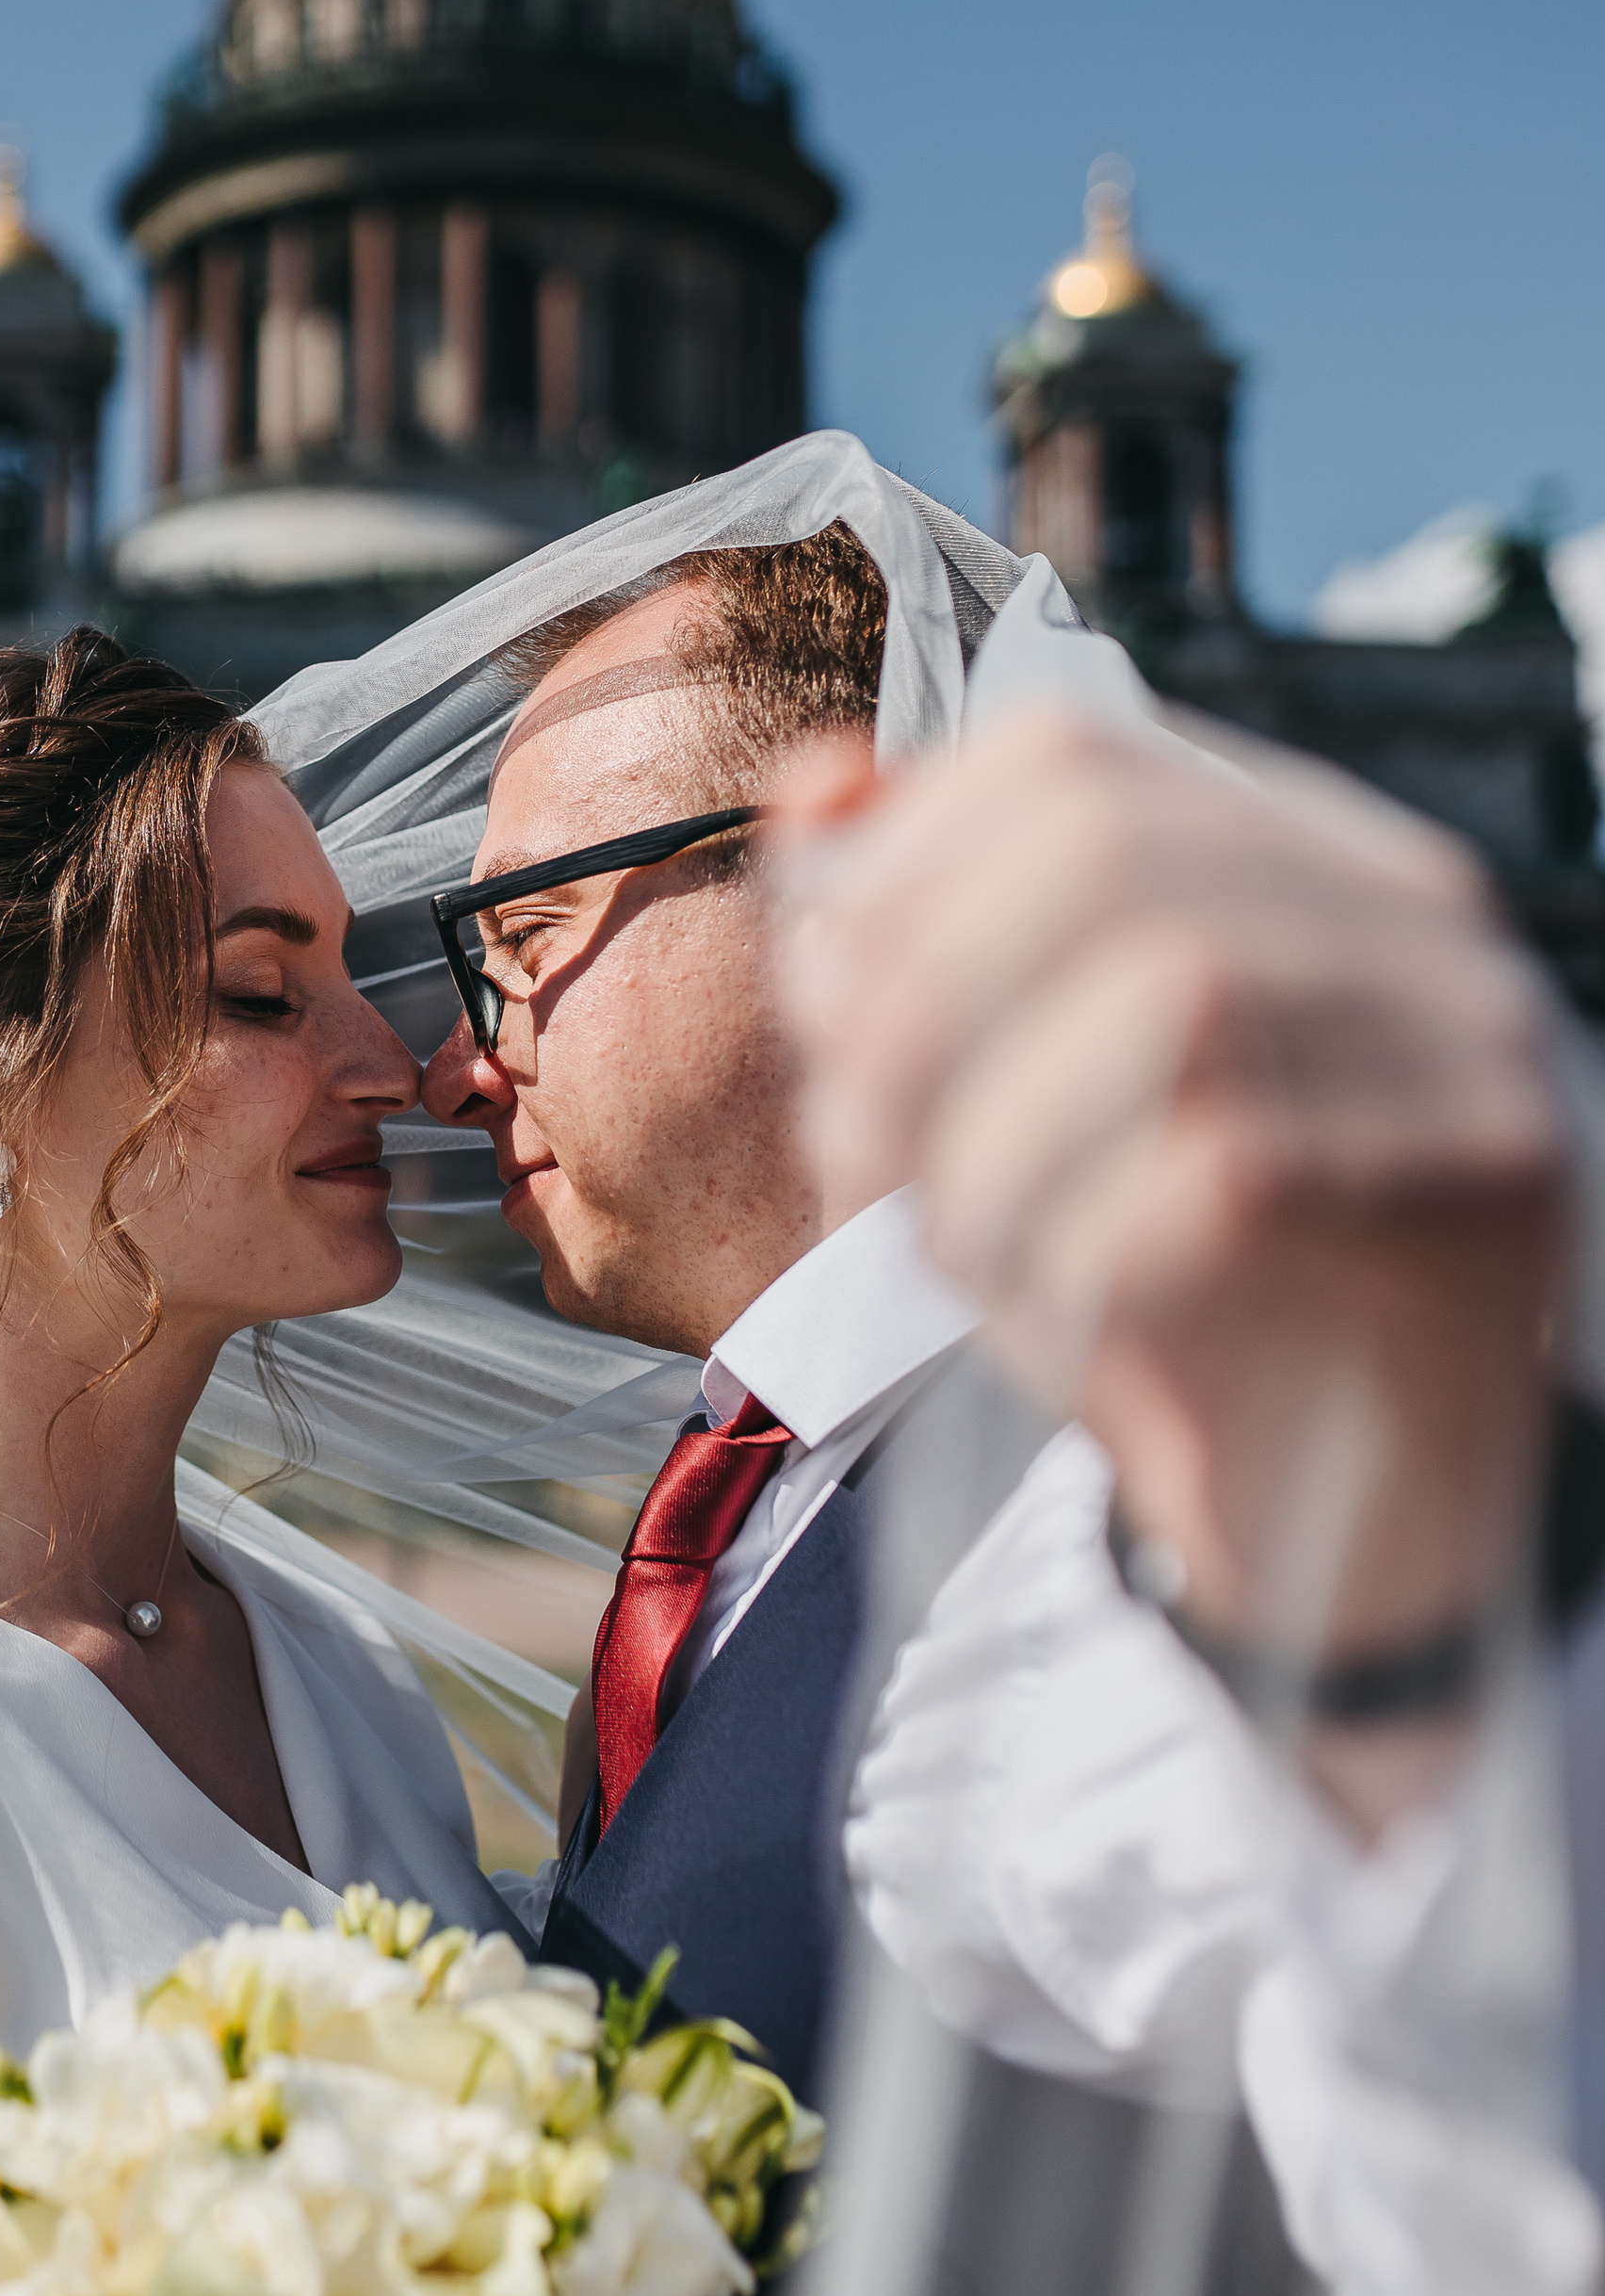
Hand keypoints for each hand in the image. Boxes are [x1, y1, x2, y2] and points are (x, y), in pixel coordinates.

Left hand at [775, 710, 1568, 1816]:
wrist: (1349, 1538)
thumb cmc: (1175, 1312)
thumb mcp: (1008, 1123)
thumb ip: (914, 959)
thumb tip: (814, 791)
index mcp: (1294, 870)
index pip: (1071, 757)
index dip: (905, 865)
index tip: (827, 1002)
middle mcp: (1409, 927)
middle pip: (1106, 847)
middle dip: (924, 995)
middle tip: (855, 1138)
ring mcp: (1466, 1043)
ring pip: (1175, 989)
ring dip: (996, 1128)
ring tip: (956, 1241)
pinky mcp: (1479, 1188)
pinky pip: (1233, 1161)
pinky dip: (1089, 1237)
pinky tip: (1060, 1309)